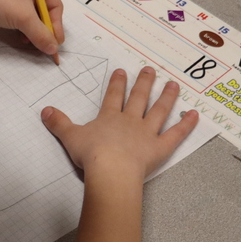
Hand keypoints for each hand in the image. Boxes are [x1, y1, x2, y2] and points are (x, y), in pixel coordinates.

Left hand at [0, 0, 63, 56]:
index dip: (57, 25)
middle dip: (45, 29)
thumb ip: (41, 34)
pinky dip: (25, 30)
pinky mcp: (7, 5)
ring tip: (31, 43)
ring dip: (35, 32)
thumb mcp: (24, 18)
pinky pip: (22, 19)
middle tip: (46, 46)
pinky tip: (23, 39)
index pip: (55, 5)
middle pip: (45, 12)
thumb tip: (53, 49)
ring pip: (34, 17)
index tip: (56, 43)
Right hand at [41, 67, 198, 180]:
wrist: (111, 171)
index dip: (117, 83)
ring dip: (167, 97)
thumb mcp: (70, 138)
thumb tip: (44, 110)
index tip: (122, 72)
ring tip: (173, 85)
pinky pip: (176, 134)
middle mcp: (130, 121)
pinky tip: (195, 115)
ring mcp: (147, 133)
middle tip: (150, 70)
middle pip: (139, 98)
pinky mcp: (160, 148)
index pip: (114, 96)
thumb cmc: (91, 156)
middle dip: (144, 83)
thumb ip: (59, 123)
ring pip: (159, 111)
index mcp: (110, 117)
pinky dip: (186, 125)